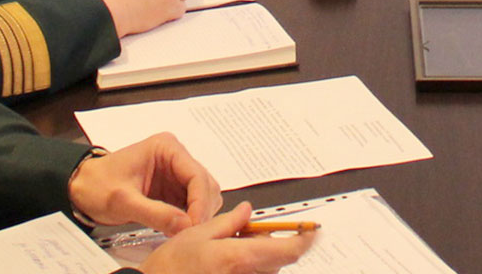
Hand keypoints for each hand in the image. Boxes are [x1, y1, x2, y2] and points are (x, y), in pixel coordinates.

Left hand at [69, 132, 221, 233]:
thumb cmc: (97, 185)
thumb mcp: (123, 201)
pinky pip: (191, 204)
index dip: (200, 202)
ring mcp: (175, 173)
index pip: (196, 174)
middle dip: (201, 209)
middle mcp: (175, 157)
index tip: (194, 225)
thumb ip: (155, 213)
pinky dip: (190, 218)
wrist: (82, 188)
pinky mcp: (172, 189)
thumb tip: (185, 225)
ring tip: (185, 232)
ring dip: (198, 214)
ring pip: (202, 195)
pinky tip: (179, 229)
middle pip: (205, 184)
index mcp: (166, 148)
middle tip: (192, 233)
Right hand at [143, 202, 316, 273]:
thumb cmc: (169, 268)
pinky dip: (246, 267)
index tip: (312, 230)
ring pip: (264, 269)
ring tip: (227, 250)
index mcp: (240, 259)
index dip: (305, 239)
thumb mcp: (196, 235)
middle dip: (267, 244)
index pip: (290, 250)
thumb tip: (246, 213)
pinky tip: (225, 264)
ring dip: (256, 257)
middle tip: (244, 233)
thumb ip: (229, 222)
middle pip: (276, 260)